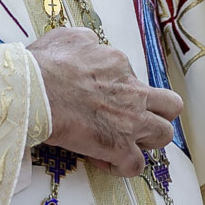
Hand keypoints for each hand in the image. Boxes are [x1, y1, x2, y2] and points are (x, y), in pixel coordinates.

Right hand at [27, 27, 181, 176]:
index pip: (133, 79)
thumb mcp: (68, 38)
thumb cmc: (44, 65)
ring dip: (146, 140)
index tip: (100, 100)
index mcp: (119, 64)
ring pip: (163, 135)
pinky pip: (135, 165)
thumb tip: (92, 45)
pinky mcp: (119, 147)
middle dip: (156, 113)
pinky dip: (121, 166)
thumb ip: (87, 41)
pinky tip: (104, 159)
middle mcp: (132, 92)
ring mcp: (130, 121)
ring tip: (123, 142)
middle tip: (133, 119)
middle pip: (170, 105)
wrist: (35, 91)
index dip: (119, 91)